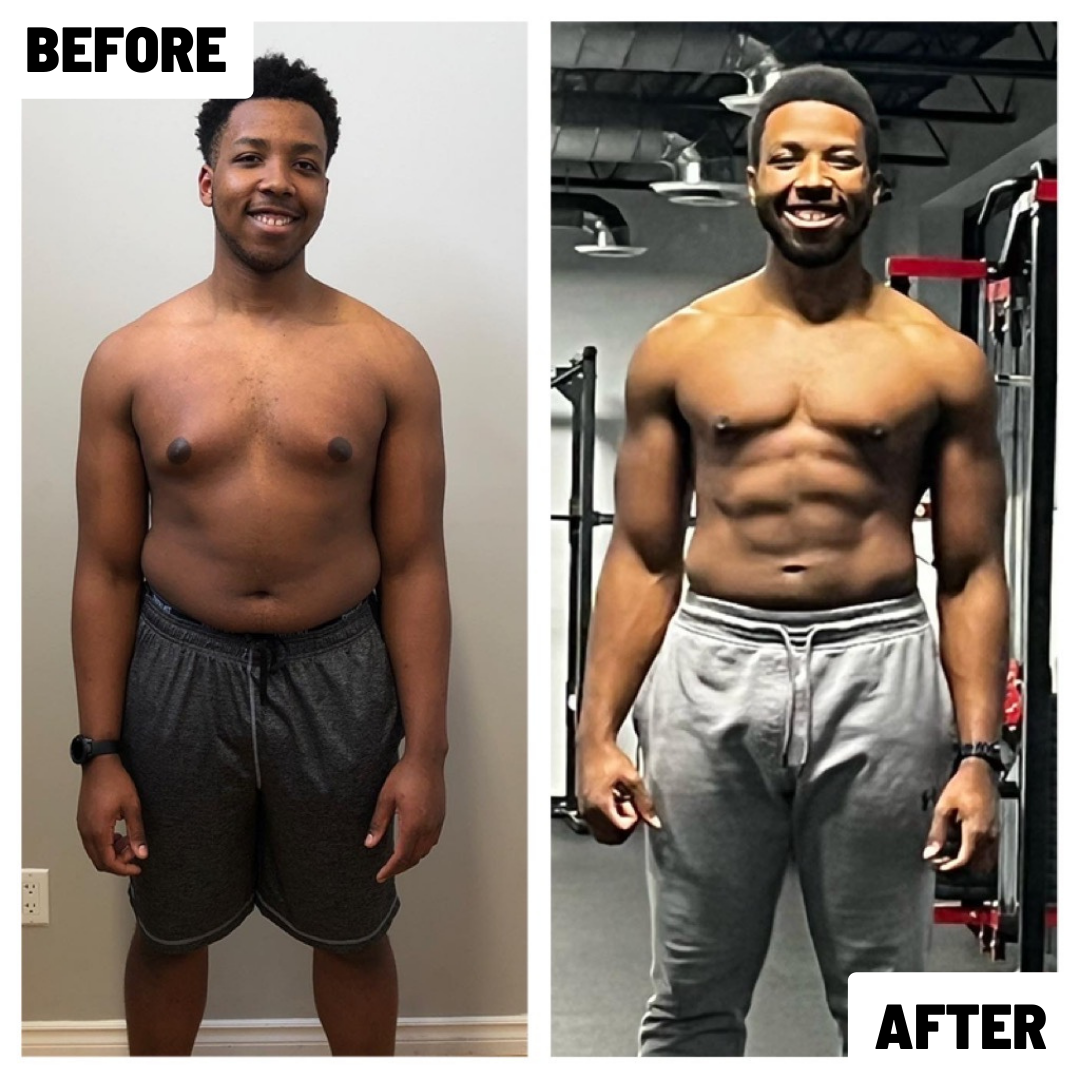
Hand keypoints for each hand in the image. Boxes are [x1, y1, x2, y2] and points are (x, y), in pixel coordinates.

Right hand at [76, 755, 146, 875]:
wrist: (100, 764)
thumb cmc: (115, 780)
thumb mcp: (132, 807)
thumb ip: (136, 832)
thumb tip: (141, 853)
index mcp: (97, 831)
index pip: (107, 862)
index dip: (123, 869)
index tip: (137, 868)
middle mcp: (86, 831)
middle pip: (99, 860)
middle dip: (119, 862)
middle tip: (135, 853)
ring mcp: (82, 826)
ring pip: (95, 852)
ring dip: (112, 852)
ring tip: (129, 841)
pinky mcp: (83, 821)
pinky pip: (92, 842)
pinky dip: (106, 844)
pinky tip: (119, 835)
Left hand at [366, 754, 445, 882]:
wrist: (427, 759)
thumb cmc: (405, 774)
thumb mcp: (385, 798)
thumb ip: (378, 823)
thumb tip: (370, 843)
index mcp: (413, 824)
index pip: (402, 856)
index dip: (390, 869)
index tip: (380, 876)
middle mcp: (428, 826)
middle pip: (415, 857)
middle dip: (400, 867)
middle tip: (386, 871)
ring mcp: (437, 821)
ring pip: (425, 850)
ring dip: (412, 859)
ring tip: (398, 861)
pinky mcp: (441, 816)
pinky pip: (432, 840)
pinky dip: (421, 848)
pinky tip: (412, 845)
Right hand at [576, 738, 659, 844]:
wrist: (592, 743)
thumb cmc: (607, 756)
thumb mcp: (631, 777)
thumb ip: (644, 801)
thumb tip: (654, 820)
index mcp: (599, 803)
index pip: (620, 829)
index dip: (633, 820)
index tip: (636, 805)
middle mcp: (588, 809)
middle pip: (609, 837)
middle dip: (623, 825)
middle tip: (630, 807)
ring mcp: (583, 808)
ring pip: (601, 833)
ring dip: (614, 823)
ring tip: (621, 803)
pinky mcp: (582, 804)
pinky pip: (595, 823)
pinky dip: (606, 818)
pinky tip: (613, 801)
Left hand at [923, 758, 999, 872]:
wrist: (981, 772)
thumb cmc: (962, 786)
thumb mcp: (944, 807)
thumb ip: (937, 832)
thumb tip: (929, 852)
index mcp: (975, 831)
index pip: (964, 859)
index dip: (950, 866)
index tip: (937, 865)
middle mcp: (989, 835)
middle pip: (974, 862)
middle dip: (956, 864)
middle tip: (940, 859)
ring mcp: (995, 833)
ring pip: (983, 858)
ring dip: (966, 860)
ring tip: (949, 854)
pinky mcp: (996, 829)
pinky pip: (988, 850)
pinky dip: (975, 854)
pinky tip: (961, 846)